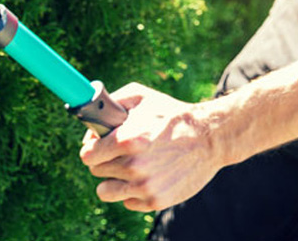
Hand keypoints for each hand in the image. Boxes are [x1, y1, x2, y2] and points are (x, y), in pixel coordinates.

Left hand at [79, 83, 221, 211]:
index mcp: (126, 140)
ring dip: (113, 181)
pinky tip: (145, 177)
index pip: (87, 155)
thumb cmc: (171, 114)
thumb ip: (109, 104)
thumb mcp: (140, 96)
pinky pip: (127, 202)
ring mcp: (145, 186)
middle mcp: (134, 166)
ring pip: (106, 192)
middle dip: (104, 161)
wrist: (210, 137)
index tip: (98, 146)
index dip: (91, 148)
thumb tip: (89, 119)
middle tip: (119, 153)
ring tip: (127, 169)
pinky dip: (132, 192)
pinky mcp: (156, 201)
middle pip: (96, 171)